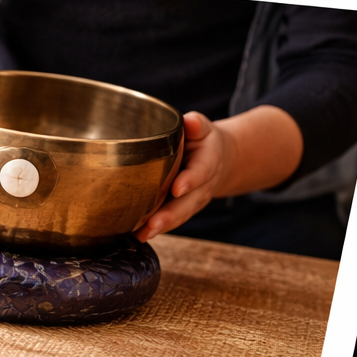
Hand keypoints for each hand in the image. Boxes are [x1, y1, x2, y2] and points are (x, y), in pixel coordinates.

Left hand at [136, 106, 302, 241]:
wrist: (219, 161)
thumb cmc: (203, 142)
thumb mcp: (203, 129)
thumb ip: (197, 125)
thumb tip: (189, 121)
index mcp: (209, 162)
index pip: (200, 172)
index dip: (190, 181)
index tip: (178, 188)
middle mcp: (203, 186)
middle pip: (188, 203)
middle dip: (170, 215)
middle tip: (152, 224)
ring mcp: (193, 201)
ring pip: (179, 216)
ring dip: (162, 227)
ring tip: (142, 234)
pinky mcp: (183, 210)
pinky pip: (172, 221)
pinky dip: (156, 229)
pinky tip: (138, 235)